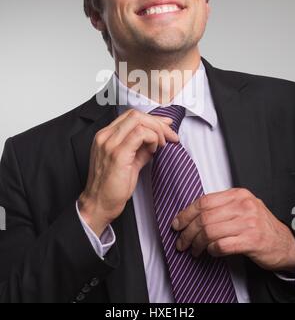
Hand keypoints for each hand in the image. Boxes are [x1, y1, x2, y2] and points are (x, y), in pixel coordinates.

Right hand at [78, 109, 178, 235]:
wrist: (98, 205)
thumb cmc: (111, 187)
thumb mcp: (128, 162)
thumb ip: (141, 148)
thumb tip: (156, 140)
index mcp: (106, 136)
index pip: (131, 115)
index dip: (152, 118)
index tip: (166, 125)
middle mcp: (105, 136)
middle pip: (136, 114)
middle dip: (158, 123)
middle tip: (170, 135)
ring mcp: (110, 143)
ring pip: (138, 120)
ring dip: (157, 130)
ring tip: (162, 144)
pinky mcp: (117, 153)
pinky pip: (140, 134)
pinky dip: (152, 138)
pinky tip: (155, 149)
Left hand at [172, 188, 294, 272]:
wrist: (284, 243)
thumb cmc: (259, 225)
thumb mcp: (242, 207)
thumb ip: (221, 206)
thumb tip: (190, 215)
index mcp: (237, 195)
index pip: (204, 201)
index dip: (186, 213)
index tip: (177, 223)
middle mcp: (243, 206)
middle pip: (204, 217)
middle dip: (188, 232)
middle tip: (181, 241)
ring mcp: (248, 223)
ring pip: (210, 232)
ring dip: (197, 244)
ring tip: (194, 250)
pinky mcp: (251, 241)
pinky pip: (222, 245)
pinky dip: (212, 250)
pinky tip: (211, 252)